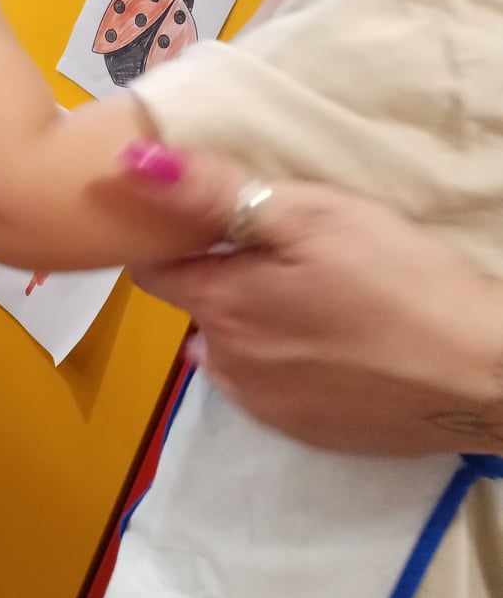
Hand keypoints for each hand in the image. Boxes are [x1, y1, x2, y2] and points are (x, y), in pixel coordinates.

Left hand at [125, 147, 502, 454]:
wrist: (484, 376)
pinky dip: (286, 363)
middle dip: (222, 277)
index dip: (170, 237)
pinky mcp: (303, 433)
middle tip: (286, 251)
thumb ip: (213, 193)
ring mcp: (263, 407)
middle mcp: (224, 364)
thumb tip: (131, 164)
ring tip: (315, 297)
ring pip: (231, 350)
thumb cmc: (399, 281)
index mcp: (220, 306)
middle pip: (197, 307)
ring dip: (253, 324)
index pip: (152, 269)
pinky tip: (336, 343)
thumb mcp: (312, 216)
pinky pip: (270, 387)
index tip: (206, 218)